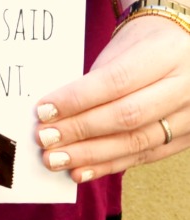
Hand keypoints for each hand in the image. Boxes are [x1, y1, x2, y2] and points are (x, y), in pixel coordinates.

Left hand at [35, 16, 189, 181]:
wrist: (183, 53)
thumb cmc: (141, 48)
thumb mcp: (120, 50)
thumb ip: (93, 81)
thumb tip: (53, 115)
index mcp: (167, 53)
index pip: (116, 81)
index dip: (77, 99)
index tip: (43, 111)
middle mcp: (185, 85)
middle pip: (126, 115)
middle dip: (79, 130)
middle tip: (44, 138)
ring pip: (135, 142)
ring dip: (89, 155)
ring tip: (55, 159)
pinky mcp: (186, 139)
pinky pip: (143, 157)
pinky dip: (108, 165)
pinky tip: (80, 171)